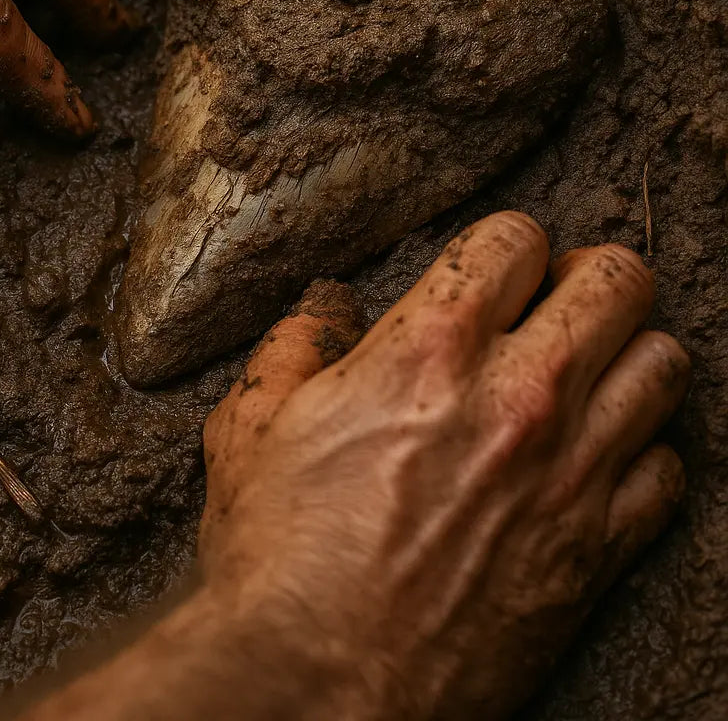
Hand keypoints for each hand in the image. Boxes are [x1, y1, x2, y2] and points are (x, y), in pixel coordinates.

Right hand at [200, 212, 688, 719]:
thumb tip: (326, 312)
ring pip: (664, 365)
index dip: (505, 244)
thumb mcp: (250, 427)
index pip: (515, 239)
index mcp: (428, 349)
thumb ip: (294, 346)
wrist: (317, 685)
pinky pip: (666, 470)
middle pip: (617, 282)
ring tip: (586, 372)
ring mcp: (569, 473)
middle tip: (555, 303)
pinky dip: (639, 452)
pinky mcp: (596, 549)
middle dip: (589, 276)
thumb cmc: (277, 553)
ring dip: (628, 353)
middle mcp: (517, 396)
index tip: (495, 269)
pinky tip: (593, 461)